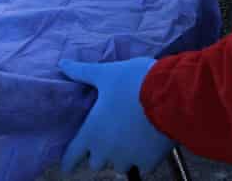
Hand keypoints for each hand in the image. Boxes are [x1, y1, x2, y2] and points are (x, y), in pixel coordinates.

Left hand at [59, 57, 173, 175]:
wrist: (170, 95)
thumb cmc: (132, 82)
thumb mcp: (105, 73)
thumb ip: (82, 72)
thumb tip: (62, 63)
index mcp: (92, 132)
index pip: (73, 156)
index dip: (68, 161)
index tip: (67, 167)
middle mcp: (107, 150)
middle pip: (96, 163)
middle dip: (98, 154)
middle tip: (105, 140)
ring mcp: (129, 158)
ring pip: (119, 166)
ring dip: (120, 157)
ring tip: (126, 142)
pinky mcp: (150, 161)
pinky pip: (142, 166)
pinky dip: (142, 159)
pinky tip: (146, 145)